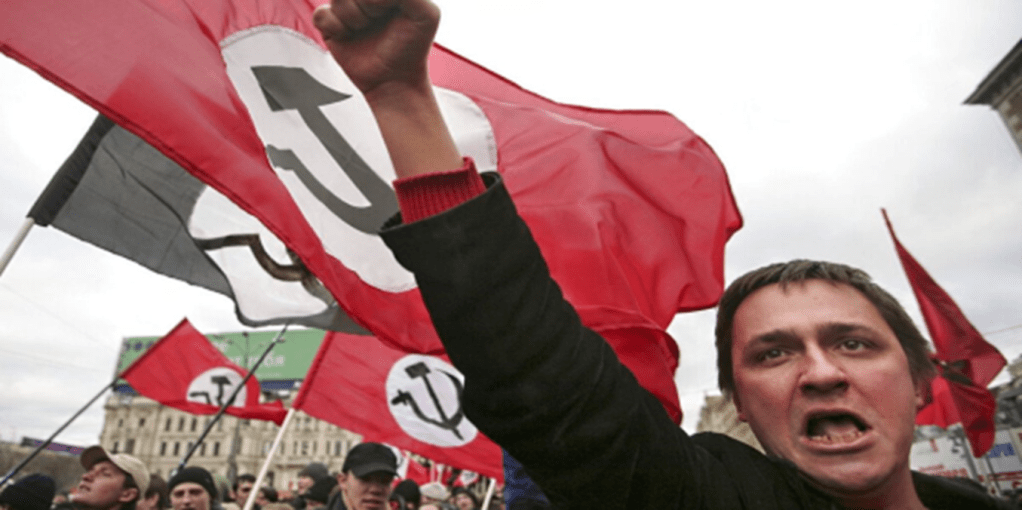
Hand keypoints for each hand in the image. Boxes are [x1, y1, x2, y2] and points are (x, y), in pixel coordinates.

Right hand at [313, 0, 439, 102]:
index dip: (377, 0)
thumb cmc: (412, 47)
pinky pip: (320, 15)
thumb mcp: (427, 14)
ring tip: (365, 28)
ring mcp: (347, 6)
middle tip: (377, 18)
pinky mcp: (331, 24)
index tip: (389, 8)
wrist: (394, 79)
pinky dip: (335, 27)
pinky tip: (349, 35)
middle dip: (366, 5)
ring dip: (353, 17)